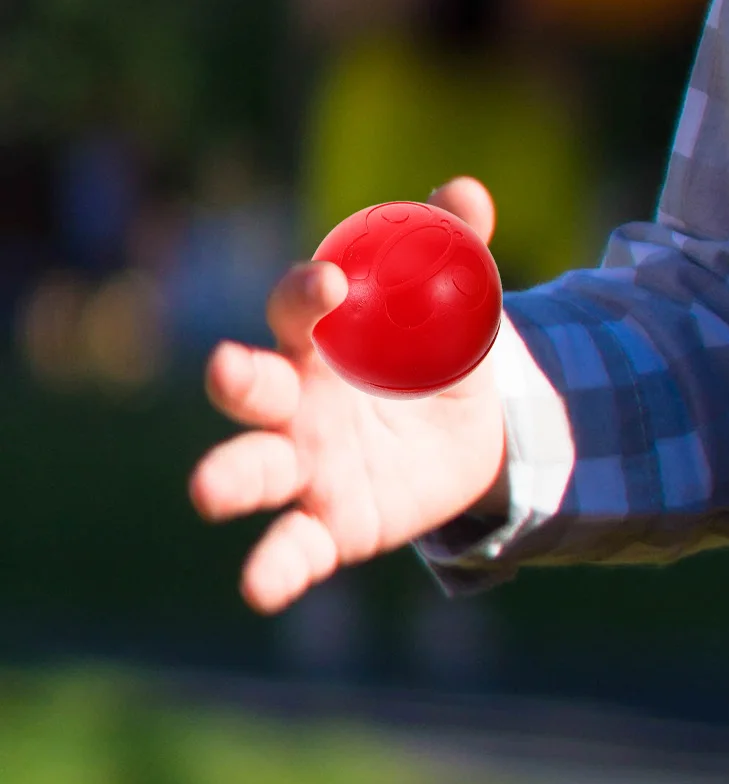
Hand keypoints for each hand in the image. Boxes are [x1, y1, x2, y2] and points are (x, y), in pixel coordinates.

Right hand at [189, 178, 506, 613]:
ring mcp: (305, 466)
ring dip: (229, 478)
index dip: (305, 295)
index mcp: (322, 340)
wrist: (463, 434)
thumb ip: (457, 249)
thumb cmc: (432, 354)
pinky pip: (293, 549)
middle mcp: (296, 402)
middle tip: (227, 370)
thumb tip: (467, 193)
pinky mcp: (329, 524)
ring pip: (253, 470)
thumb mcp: (455, 303)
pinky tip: (258, 589)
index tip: (327, 284)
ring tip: (206, 491)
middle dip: (236, 380)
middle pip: (251, 388)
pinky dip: (273, 569)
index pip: (295, 309)